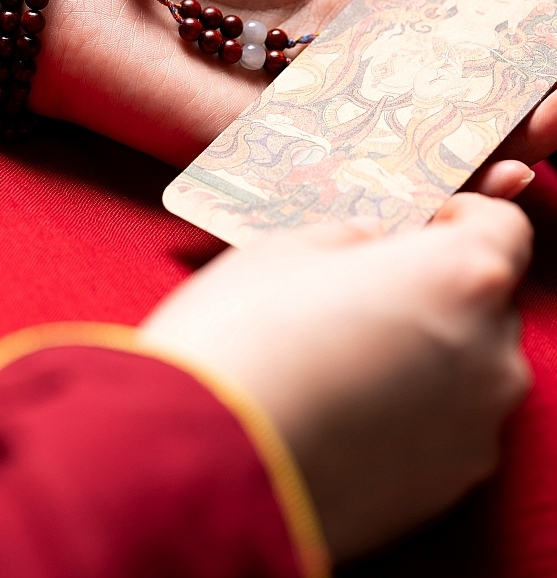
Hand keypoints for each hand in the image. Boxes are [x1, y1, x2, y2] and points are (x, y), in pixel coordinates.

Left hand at [29, 0, 556, 167]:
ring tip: (534, 149)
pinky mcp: (258, 152)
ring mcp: (297, 113)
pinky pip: (342, 172)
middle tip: (556, 110)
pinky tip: (468, 178)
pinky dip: (404, 181)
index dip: (500, 31)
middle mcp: (327, 62)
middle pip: (433, 91)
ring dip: (470, 149)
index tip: (549, 38)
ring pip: (400, 140)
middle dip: (501, 101)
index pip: (441, 23)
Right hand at [141, 191, 532, 561]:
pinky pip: (447, 424)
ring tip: (347, 353)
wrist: (198, 461)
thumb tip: (376, 247)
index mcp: (460, 277)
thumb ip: (356, 238)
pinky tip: (345, 403)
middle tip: (368, 287)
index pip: (504, 225)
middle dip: (438, 286)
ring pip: (468, 366)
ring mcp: (474, 428)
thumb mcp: (290, 246)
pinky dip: (413, 407)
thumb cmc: (244, 335)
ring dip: (428, 349)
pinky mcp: (447, 487)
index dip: (464, 214)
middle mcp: (490, 355)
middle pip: (484, 300)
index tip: (424, 221)